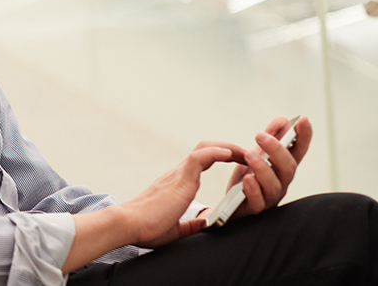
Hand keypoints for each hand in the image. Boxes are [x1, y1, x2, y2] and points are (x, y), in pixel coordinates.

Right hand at [65, 141, 241, 273]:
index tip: (239, 160)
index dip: (222, 156)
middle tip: (249, 153)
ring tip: (245, 152)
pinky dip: (215, 153)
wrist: (128, 225)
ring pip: (204, 148)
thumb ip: (191, 224)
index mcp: (178, 183)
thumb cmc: (146, 227)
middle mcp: (178, 174)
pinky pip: (199, 158)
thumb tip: (205, 225)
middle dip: (230, 148)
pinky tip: (230, 154)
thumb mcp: (176, 229)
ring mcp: (178, 174)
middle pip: (206, 148)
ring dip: (227, 147)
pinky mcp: (179, 180)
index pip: (202, 160)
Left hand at [225, 115, 311, 219]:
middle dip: (277, 150)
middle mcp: (281, 183)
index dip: (304, 137)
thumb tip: (283, 120)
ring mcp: (269, 197)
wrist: (229, 204)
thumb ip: (269, 138)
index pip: (298, 152)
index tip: (303, 119)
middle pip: (288, 168)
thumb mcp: (256, 155)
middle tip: (260, 136)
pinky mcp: (254, 209)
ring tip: (250, 155)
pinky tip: (247, 179)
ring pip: (274, 185)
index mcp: (282, 168)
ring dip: (263, 168)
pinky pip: (258, 202)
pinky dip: (253, 190)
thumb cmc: (248, 178)